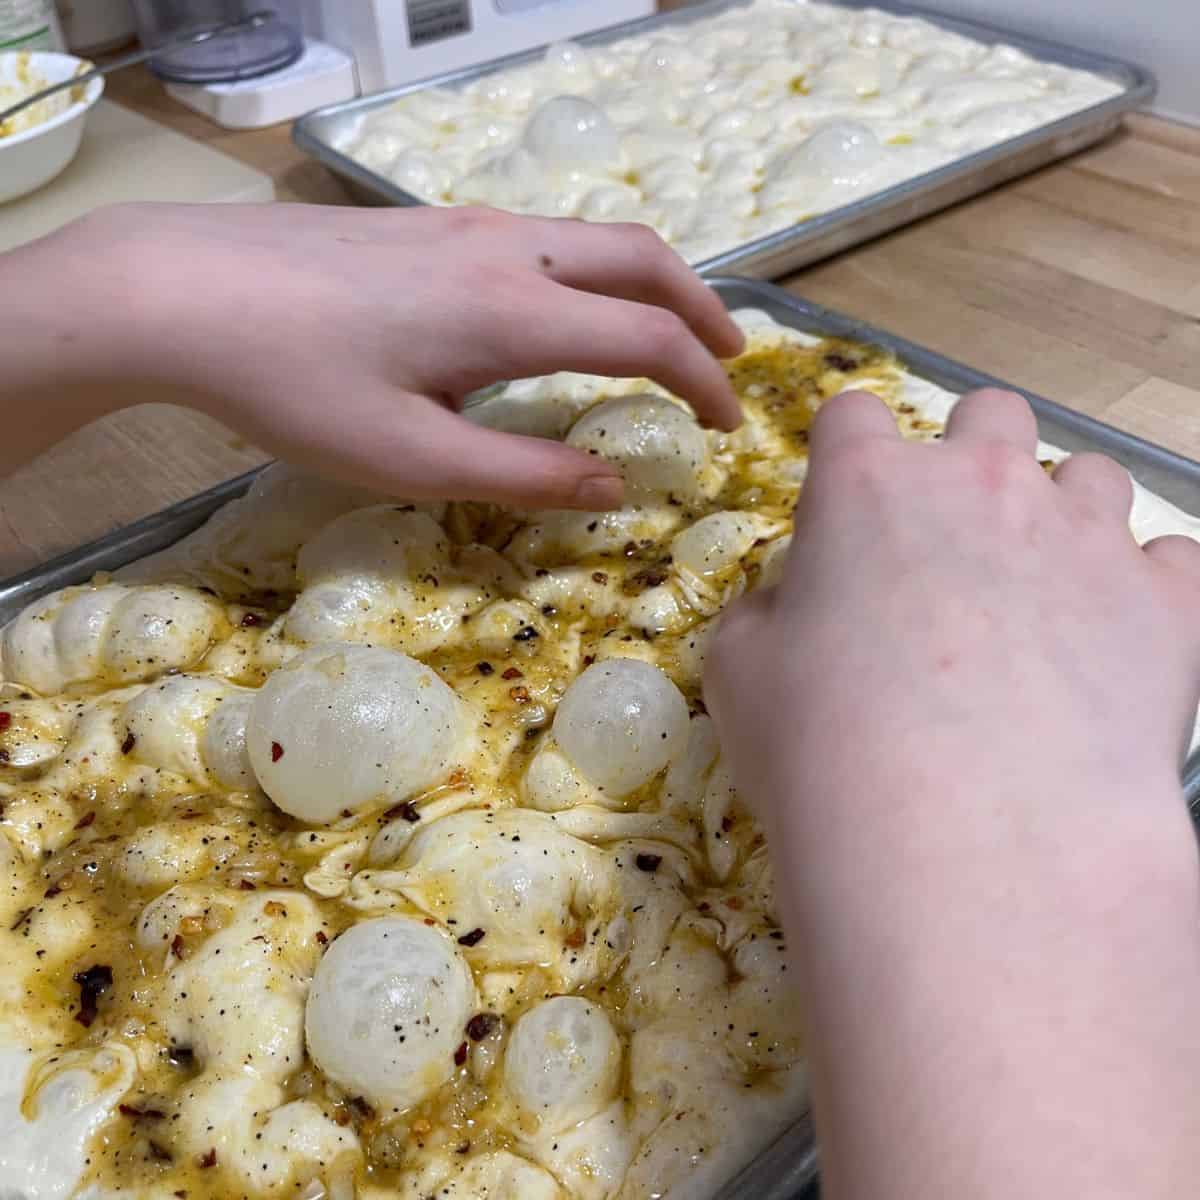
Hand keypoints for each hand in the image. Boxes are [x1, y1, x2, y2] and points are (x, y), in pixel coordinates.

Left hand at [5, 203, 743, 507]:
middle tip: (732, 358)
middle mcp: (507, 251)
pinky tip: (566, 312)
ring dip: (648, 284)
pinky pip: (543, 238)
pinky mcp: (429, 222)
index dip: (702, 383)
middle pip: (642, 258)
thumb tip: (614, 486)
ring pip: (593, 238)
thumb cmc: (294, 386)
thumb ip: (523, 473)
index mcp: (513, 313)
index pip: (647, 339)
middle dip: (702, 308)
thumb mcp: (411, 457)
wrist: (181, 289)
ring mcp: (466, 225)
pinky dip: (592, 272)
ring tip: (666, 332)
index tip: (728, 426)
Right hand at [705, 388, 1199, 1199]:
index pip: (854, 417)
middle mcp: (983, 484)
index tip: (848, 508)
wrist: (968, 834)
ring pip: (1092, 476)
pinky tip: (1117, 646)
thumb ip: (761, 616)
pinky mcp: (1169, 602)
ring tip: (1045, 602)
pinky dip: (1146, 591)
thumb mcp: (740, 677)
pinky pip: (1175, 561)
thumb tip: (785, 608)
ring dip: (1065, 520)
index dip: (849, 454)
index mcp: (868, 487)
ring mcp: (1086, 535)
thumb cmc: (824, 746)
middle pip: (990, 414)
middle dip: (972, 459)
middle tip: (954, 546)